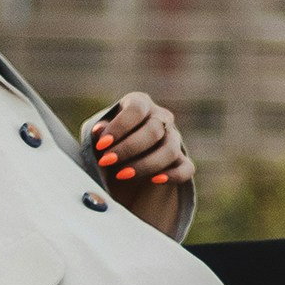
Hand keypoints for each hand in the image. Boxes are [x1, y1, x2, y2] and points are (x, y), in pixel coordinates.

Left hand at [88, 91, 192, 231]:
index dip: (120, 126)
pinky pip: (186, 168)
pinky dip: (173, 175)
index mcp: (140, 103)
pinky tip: (155, 180)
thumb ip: (100, 132)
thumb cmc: (108, 144)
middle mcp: (161, 118)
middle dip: (128, 148)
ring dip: (145, 164)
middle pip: (153, 130)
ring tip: (121, 175)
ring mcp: (174, 139)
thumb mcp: (99, 136)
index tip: (101, 145)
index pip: (137, 109)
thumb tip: (98, 131)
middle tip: (106, 162)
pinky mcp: (182, 161)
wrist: (121, 165)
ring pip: (169, 150)